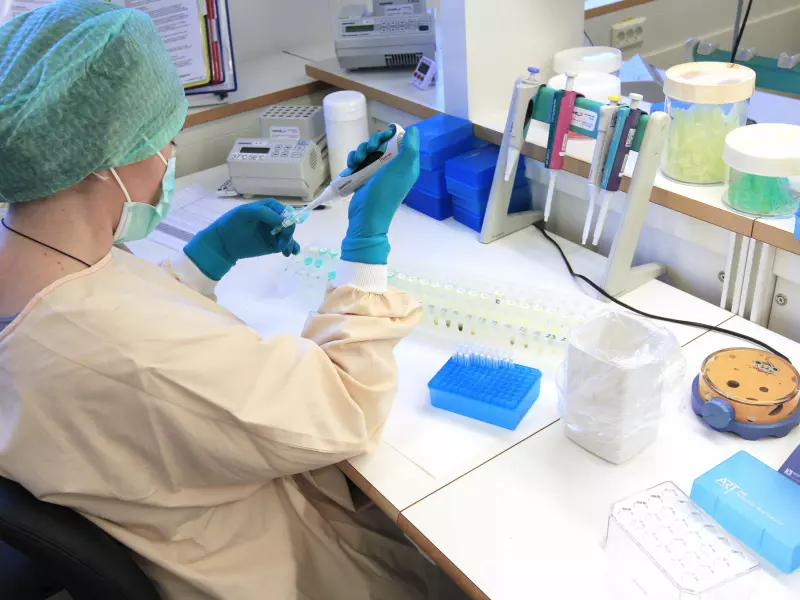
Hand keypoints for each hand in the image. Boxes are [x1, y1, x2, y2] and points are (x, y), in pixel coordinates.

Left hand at [184, 198, 300, 280]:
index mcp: (270, 207)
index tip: (283, 228)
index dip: (287, 220)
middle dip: (288, 234)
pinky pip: (286, 245)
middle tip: (281, 243)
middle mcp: (275, 219)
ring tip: (285, 251)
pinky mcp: (273, 245)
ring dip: (290, 242)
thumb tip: (284, 221)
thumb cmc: (232, 223)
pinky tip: (290, 252)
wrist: (223, 242)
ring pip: (289, 236)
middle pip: (289, 225)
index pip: (285, 212)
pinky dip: (292, 248)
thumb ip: (265, 213)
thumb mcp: (246, 213)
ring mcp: (275, 232)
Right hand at [341, 126, 419, 264]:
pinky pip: (359, 160)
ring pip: (368, 151)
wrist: (366, 216)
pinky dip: (353, 160)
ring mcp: (378, 172)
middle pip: (383, 143)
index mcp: (406, 165)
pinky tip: (351, 167)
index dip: (393, 135)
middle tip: (369, 149)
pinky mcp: (364, 176)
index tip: (384, 134)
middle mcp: (394, 167)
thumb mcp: (401, 169)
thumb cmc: (385, 192)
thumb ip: (410, 148)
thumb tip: (413, 129)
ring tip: (357, 162)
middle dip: (373, 142)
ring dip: (360, 151)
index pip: (403, 141)